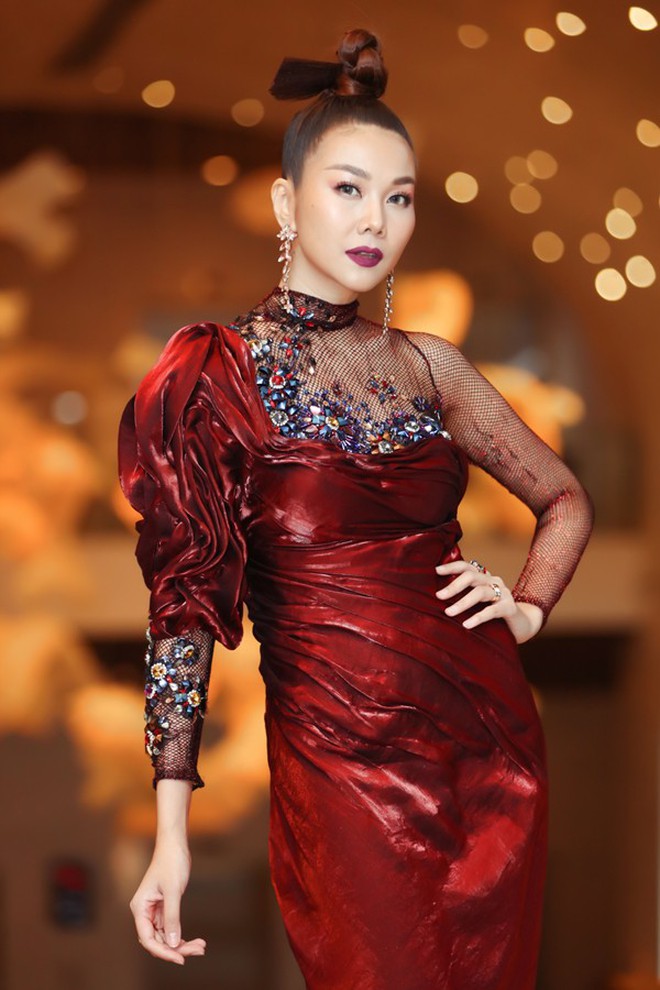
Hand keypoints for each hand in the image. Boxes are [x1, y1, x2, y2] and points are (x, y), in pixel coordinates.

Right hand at [129, 838, 205, 964]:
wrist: (175, 844)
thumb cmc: (171, 862)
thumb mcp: (173, 891)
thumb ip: (173, 918)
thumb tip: (174, 943)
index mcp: (140, 908)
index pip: (147, 939)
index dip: (163, 951)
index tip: (180, 958)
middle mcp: (144, 912)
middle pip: (157, 940)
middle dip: (177, 948)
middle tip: (198, 950)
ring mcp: (154, 911)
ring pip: (165, 936)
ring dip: (182, 944)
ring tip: (201, 947)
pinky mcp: (164, 907)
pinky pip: (171, 928)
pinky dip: (182, 935)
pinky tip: (195, 940)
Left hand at [435, 560, 542, 643]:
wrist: (523, 625)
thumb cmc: (494, 615)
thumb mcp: (478, 604)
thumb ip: (464, 598)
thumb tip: (438, 600)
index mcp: (484, 578)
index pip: (467, 566)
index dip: (452, 566)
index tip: (436, 570)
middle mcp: (494, 582)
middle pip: (472, 576)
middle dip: (454, 585)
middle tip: (439, 596)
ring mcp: (504, 594)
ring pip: (480, 592)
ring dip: (462, 602)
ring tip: (449, 612)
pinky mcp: (510, 608)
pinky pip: (493, 610)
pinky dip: (478, 617)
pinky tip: (467, 624)